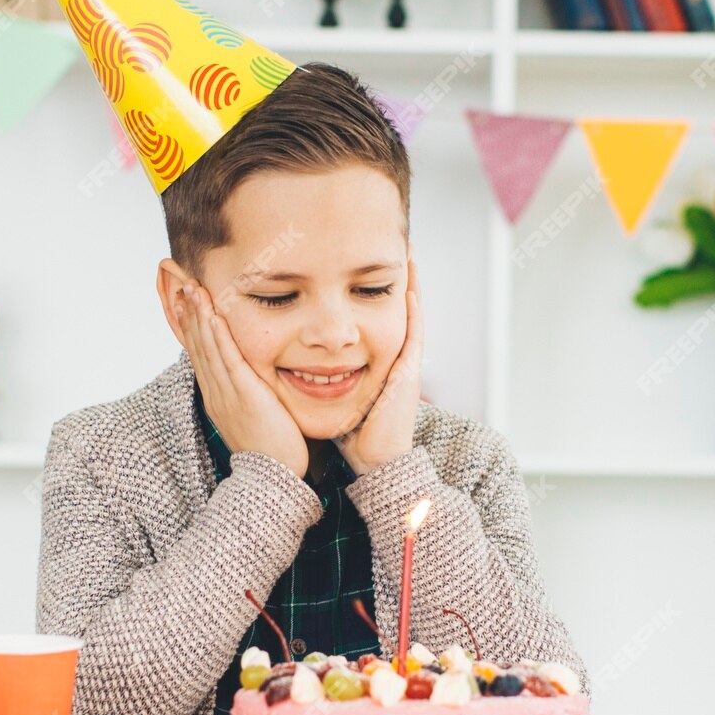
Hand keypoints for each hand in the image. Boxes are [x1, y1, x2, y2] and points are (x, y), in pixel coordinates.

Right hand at [174, 281, 309, 478]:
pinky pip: (227, 359)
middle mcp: (215, 392)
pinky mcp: (243, 394)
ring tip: (191, 288)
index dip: (190, 326)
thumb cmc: (273, 450)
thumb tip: (253, 382)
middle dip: (188, 313)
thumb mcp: (254, 416)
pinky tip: (213, 314)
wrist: (274, 478)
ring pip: (207, 348)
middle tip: (180, 283)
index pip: (199, 354)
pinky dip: (217, 335)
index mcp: (217, 397)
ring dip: (199, 316)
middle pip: (196, 346)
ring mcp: (226, 393)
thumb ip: (250, 395)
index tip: (183, 301)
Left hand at [336, 259, 421, 475]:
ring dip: (410, 287)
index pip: (376, 323)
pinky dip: (414, 310)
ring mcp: (405, 366)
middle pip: (395, 313)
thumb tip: (299, 370)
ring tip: (409, 257)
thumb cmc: (353, 436)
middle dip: (394, 283)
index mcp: (378, 366)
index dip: (373, 296)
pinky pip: (414, 334)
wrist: (375, 462)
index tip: (366, 269)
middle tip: (395, 252)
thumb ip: (324, 381)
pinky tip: (411, 287)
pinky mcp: (408, 373)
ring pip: (410, 317)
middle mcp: (395, 361)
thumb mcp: (336, 398)